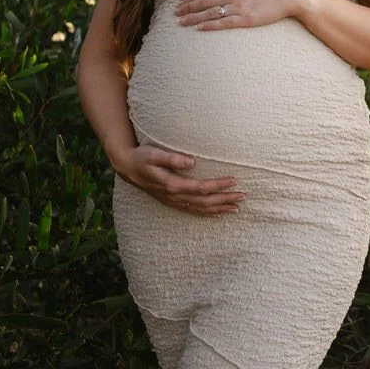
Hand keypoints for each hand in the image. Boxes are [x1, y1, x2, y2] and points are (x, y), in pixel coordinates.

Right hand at [112, 144, 243, 216]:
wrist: (127, 167)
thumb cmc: (142, 157)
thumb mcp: (154, 154)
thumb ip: (172, 158)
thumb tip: (192, 162)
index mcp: (172, 184)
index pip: (201, 187)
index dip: (218, 185)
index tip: (234, 180)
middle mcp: (174, 196)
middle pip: (204, 201)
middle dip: (224, 199)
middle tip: (243, 196)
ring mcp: (172, 201)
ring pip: (199, 209)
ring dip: (219, 208)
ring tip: (236, 208)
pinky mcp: (171, 201)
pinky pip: (192, 211)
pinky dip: (206, 214)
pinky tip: (218, 214)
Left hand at [175, 0, 304, 30]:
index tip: (180, 3)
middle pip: (203, 2)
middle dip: (187, 8)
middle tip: (175, 13)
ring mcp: (238, 6)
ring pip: (209, 13)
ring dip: (193, 18)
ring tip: (181, 22)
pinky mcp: (246, 19)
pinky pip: (223, 23)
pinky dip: (209, 26)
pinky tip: (199, 28)